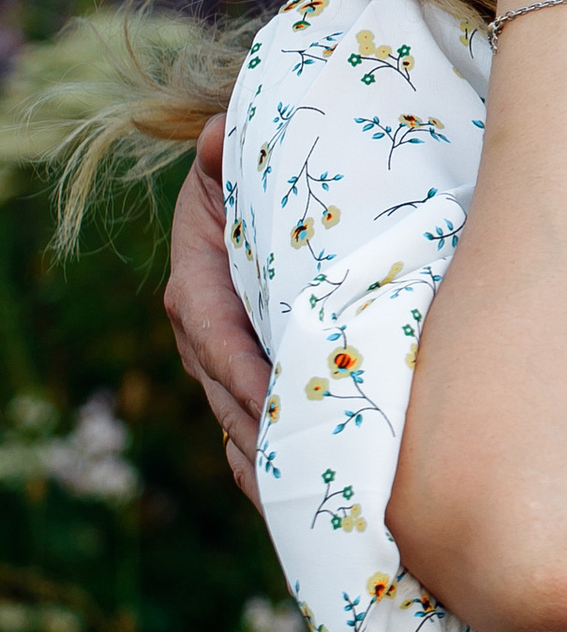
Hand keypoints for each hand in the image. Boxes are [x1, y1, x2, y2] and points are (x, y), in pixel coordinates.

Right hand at [165, 116, 267, 503]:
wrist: (252, 191)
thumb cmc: (253, 176)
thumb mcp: (241, 160)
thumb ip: (227, 154)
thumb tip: (216, 135)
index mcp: (196, 283)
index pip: (216, 335)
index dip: (243, 369)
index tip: (274, 398)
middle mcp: (203, 330)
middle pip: (227, 391)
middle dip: (262, 429)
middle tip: (304, 465)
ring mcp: (223, 359)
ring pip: (237, 417)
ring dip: (267, 456)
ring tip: (304, 494)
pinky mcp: (248, 374)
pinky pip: (249, 424)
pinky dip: (267, 460)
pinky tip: (292, 496)